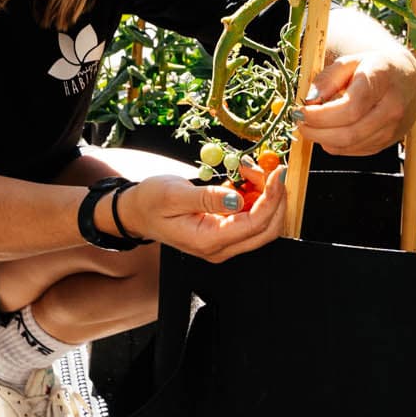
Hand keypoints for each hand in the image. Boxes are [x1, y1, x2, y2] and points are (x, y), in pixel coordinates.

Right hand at [116, 161, 287, 262]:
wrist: (137, 212)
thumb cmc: (150, 203)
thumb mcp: (174, 195)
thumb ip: (207, 198)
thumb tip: (237, 198)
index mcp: (208, 241)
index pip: (255, 224)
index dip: (272, 198)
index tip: (278, 172)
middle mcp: (221, 248)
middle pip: (267, 228)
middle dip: (275, 197)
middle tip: (269, 169)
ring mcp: (225, 242)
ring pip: (263, 223)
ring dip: (266, 195)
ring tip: (249, 170)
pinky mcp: (226, 233)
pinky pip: (252, 218)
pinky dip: (256, 197)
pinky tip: (243, 179)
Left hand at [296, 46, 415, 155]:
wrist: (408, 80)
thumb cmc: (374, 68)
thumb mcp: (350, 61)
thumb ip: (328, 78)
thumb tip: (309, 100)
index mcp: (382, 80)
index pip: (350, 107)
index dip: (321, 115)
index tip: (301, 111)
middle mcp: (392, 107)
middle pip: (349, 132)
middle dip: (317, 132)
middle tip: (300, 123)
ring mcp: (393, 129)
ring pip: (350, 145)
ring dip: (323, 140)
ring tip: (311, 126)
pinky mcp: (388, 143)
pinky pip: (355, 151)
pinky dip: (336, 145)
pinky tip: (329, 132)